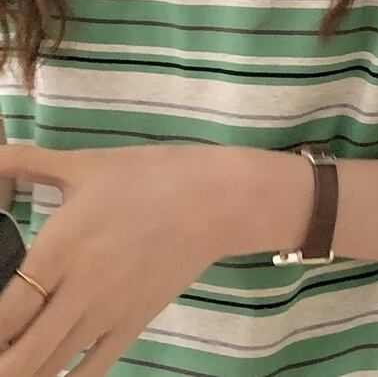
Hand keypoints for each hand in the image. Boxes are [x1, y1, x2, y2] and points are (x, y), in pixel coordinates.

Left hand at [0, 143, 258, 375]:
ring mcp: (108, 314)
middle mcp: (78, 291)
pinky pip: (93, 369)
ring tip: (15, 366)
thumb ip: (28, 162)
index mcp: (60, 249)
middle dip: (1, 363)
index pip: (5, 314)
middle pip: (21, 355)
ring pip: (51, 367)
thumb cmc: (148, 176)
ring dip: (25, 373)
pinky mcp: (134, 324)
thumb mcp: (86, 164)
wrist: (215, 199)